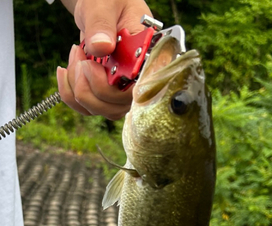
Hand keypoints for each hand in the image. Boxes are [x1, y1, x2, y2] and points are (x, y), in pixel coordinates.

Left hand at [57, 0, 151, 119]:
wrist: (99, 6)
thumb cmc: (108, 1)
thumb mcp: (104, 4)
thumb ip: (102, 24)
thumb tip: (101, 47)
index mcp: (146, 57)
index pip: (141, 89)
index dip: (119, 89)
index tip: (96, 66)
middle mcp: (137, 80)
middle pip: (118, 106)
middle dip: (90, 86)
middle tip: (81, 55)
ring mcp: (121, 91)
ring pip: (100, 109)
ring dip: (78, 87)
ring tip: (75, 55)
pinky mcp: (104, 95)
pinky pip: (86, 107)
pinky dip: (69, 92)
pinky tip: (66, 71)